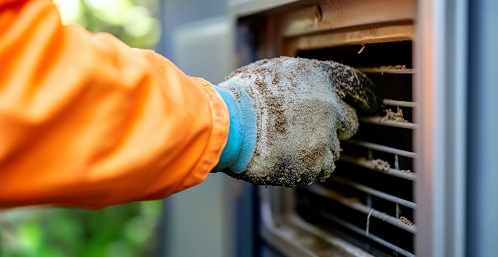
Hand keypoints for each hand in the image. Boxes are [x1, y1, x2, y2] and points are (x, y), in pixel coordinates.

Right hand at [214, 57, 380, 185]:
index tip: (372, 104)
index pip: (357, 86)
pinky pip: (319, 169)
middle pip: (348, 123)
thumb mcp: (270, 71)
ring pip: (333, 149)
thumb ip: (296, 81)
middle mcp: (329, 106)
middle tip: (311, 130)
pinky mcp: (314, 162)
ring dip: (317, 150)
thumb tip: (301, 90)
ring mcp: (324, 136)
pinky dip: (307, 167)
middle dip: (334, 128)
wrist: (231, 125)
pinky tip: (287, 158)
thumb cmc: (243, 97)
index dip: (366, 96)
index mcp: (319, 78)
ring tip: (288, 146)